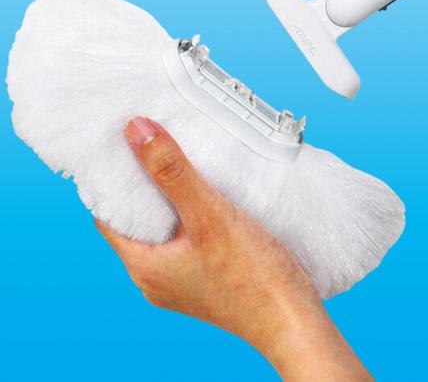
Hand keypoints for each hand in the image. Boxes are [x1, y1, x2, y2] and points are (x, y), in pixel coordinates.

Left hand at [96, 117, 371, 380]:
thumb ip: (172, 173)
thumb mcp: (209, 215)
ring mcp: (181, 279)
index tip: (124, 149)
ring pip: (163, 229)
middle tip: (155, 149)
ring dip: (170, 199)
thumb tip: (137, 131)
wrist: (293, 319)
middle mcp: (157, 277)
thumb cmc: (254, 277)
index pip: (110, 216)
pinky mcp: (204, 276)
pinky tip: (206, 197)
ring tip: (181, 166)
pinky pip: (185, 239)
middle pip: (137, 221)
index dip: (114, 180)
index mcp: (145, 267)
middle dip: (144, 185)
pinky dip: (189, 215)